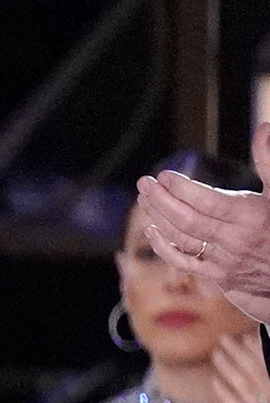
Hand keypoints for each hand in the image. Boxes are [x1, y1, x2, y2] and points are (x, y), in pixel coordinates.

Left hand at [134, 173, 269, 324]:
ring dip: (160, 218)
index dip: (182, 189)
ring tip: (145, 198)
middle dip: (162, 201)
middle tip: (144, 183)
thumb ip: (269, 160)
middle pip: (188, 221)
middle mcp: (235, 241)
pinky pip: (184, 262)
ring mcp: (225, 261)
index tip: (164, 175)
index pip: (208, 202)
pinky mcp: (219, 276)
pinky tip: (152, 230)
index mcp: (252, 217)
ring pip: (183, 240)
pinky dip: (165, 247)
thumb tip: (264, 127)